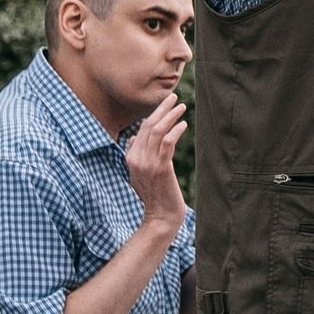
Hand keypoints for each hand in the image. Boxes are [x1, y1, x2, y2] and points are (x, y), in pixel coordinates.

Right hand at [125, 95, 188, 231]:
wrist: (160, 217)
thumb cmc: (154, 196)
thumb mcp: (139, 174)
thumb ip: (136, 155)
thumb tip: (133, 137)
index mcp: (130, 158)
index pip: (141, 130)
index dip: (154, 115)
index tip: (166, 104)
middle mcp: (136, 159)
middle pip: (148, 126)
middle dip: (161, 109)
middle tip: (174, 96)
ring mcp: (147, 163)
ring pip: (157, 131)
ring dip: (170, 116)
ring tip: (182, 106)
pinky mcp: (161, 168)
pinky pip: (166, 143)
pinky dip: (175, 131)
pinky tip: (183, 124)